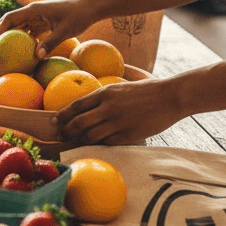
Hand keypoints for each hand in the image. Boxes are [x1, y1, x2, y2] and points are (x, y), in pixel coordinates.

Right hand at [0, 0, 97, 60]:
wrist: (91, 7)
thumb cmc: (79, 16)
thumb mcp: (65, 31)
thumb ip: (50, 43)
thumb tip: (36, 57)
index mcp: (33, 10)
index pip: (9, 19)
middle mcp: (32, 12)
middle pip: (10, 23)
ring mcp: (38, 16)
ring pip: (18, 27)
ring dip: (10, 38)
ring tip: (2, 53)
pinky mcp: (44, 22)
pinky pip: (29, 31)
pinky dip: (23, 40)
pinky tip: (21, 53)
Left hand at [53, 76, 184, 145]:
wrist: (171, 97)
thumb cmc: (149, 89)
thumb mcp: (125, 83)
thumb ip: (109, 89)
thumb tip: (97, 91)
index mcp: (106, 92)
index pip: (76, 105)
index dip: (62, 115)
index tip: (54, 120)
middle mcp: (108, 108)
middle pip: (78, 123)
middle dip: (66, 131)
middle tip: (61, 135)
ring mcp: (118, 123)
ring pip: (90, 136)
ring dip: (82, 139)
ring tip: (78, 140)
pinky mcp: (128, 135)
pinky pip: (107, 142)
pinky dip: (100, 143)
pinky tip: (99, 142)